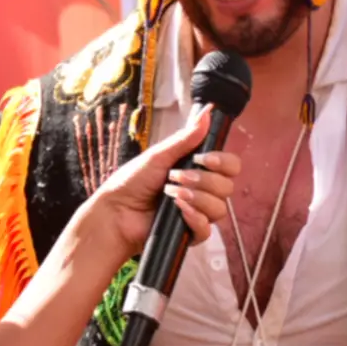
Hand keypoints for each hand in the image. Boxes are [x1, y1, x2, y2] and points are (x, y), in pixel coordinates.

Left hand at [81, 106, 240, 261]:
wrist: (116, 210)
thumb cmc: (133, 181)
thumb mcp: (159, 156)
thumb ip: (186, 138)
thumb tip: (207, 112)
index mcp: (198, 169)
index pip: (230, 166)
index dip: (223, 162)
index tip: (203, 159)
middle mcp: (202, 191)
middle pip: (227, 186)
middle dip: (204, 180)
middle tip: (176, 177)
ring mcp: (197, 212)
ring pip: (219, 208)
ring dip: (196, 198)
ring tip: (171, 193)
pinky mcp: (190, 233)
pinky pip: (207, 229)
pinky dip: (194, 218)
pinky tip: (178, 210)